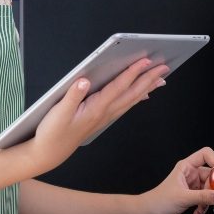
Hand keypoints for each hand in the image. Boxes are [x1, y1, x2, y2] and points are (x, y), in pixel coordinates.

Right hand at [25, 58, 167, 172]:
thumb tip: (84, 80)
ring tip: (160, 79)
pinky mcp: (102, 119)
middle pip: (132, 93)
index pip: (119, 86)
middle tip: (164, 67)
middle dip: (149, 79)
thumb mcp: (58, 112)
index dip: (132, 72)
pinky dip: (137, 98)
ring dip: (147, 88)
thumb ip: (72, 96)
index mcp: (96, 108)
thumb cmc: (52, 132)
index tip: (145, 61)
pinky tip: (143, 95)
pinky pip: (126, 105)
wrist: (50, 152)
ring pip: (132, 100)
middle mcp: (105, 112)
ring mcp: (105, 117)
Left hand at [137, 147, 213, 213]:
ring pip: (210, 189)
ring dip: (209, 199)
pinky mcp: (191, 197)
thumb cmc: (156, 201)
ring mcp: (191, 186)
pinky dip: (203, 206)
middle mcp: (190, 175)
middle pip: (212, 174)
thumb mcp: (182, 198)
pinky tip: (197, 212)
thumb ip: (203, 197)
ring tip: (202, 206)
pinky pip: (205, 198)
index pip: (206, 155)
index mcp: (186, 167)